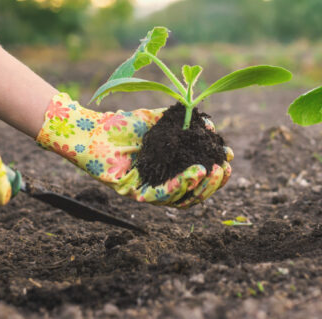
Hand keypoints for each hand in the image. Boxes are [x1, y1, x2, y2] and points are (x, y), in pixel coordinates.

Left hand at [36, 93, 232, 207]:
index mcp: (169, 170)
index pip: (199, 179)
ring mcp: (148, 191)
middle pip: (194, 195)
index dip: (217, 173)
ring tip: (209, 170)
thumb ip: (184, 123)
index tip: (229, 159)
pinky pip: (160, 197)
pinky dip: (179, 186)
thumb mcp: (160, 121)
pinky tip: (192, 173)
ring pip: (181, 200)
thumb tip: (211, 126)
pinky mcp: (134, 194)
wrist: (92, 130)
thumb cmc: (123, 125)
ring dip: (199, 186)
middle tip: (224, 168)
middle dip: (213, 183)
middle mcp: (160, 184)